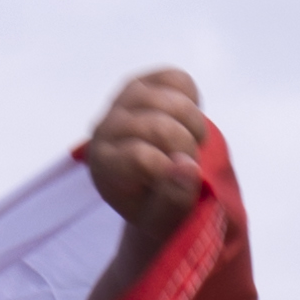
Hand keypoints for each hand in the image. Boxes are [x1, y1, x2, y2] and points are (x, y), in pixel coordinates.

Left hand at [77, 65, 207, 239]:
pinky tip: (187, 122)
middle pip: (159, 126)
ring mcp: (123, 101)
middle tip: (190, 164)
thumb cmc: (154, 207)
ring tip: (193, 143)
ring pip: (169, 98)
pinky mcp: (144, 82)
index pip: (139, 157)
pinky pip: (177, 79)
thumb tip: (187, 167)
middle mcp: (106, 129)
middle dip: (187, 147)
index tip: (182, 183)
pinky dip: (192, 100)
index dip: (171, 169)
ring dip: (194, 124)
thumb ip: (174, 200)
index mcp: (104, 166)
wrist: (150, 186)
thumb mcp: (164, 221)